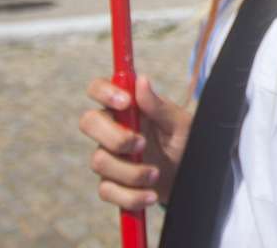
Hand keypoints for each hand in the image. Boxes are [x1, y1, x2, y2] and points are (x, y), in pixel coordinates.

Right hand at [79, 75, 192, 209]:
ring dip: (130, 170)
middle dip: (114, 135)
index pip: (98, 89)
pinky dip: (131, 196)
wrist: (188, 176)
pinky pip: (107, 190)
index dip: (104, 92)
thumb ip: (159, 106)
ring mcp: (109, 156)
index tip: (125, 101)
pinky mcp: (111, 184)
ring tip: (156, 174)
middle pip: (88, 122)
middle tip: (141, 143)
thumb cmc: (183, 141)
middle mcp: (112, 128)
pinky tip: (150, 194)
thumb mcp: (179, 123)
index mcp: (127, 107)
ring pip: (99, 160)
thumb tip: (141, 81)